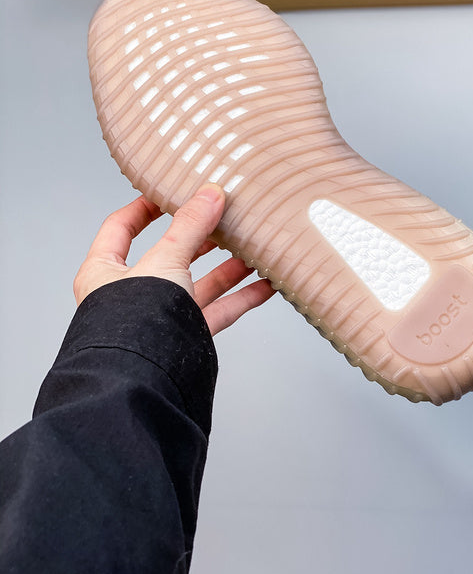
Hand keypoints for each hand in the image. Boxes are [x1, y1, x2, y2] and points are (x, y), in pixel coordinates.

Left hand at [73, 184, 274, 334]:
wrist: (143, 381)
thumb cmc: (135, 323)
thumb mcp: (166, 260)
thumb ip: (190, 227)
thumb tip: (211, 194)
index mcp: (106, 272)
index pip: (121, 228)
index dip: (144, 207)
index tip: (169, 191)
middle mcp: (131, 294)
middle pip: (170, 255)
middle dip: (201, 237)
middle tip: (223, 217)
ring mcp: (160, 317)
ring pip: (199, 284)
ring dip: (228, 267)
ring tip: (253, 247)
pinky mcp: (185, 337)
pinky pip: (217, 311)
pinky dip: (242, 298)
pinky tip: (266, 284)